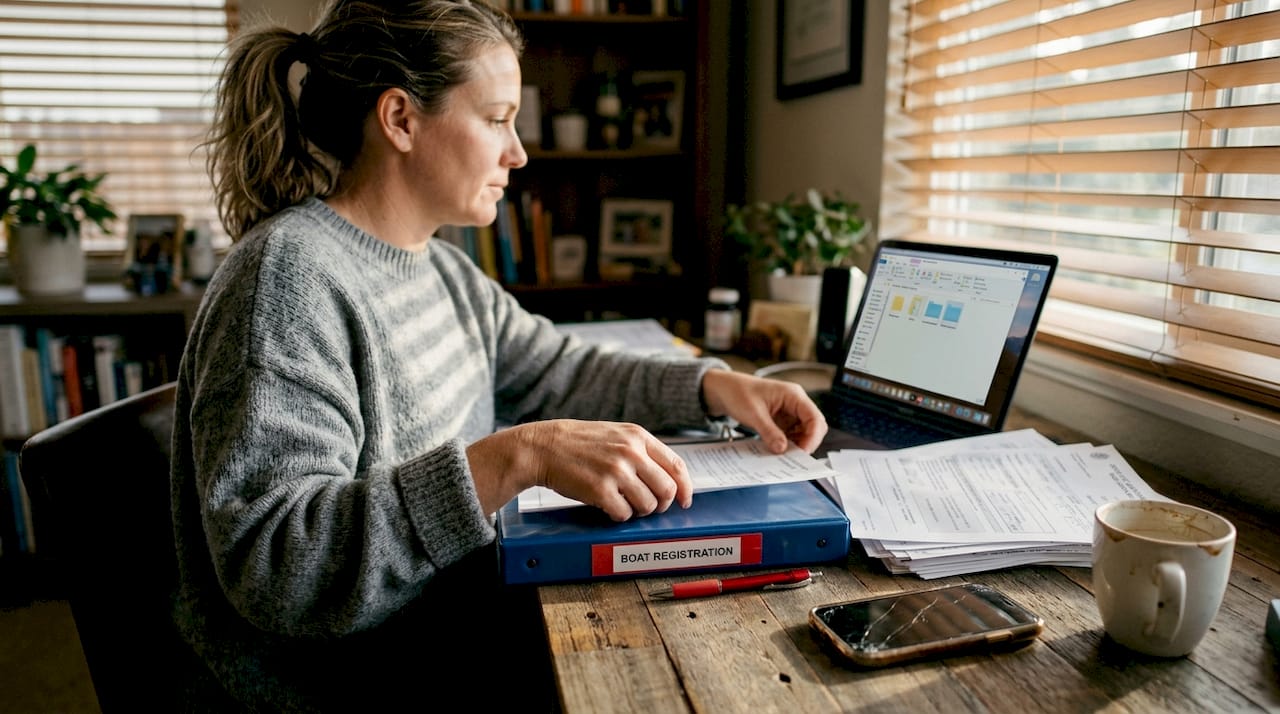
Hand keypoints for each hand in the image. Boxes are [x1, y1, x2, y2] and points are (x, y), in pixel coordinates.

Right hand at [466, 419, 691, 521]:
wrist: (543, 447)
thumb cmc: (578, 443)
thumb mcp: (615, 434)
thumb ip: (641, 450)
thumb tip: (667, 476)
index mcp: (638, 437)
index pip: (676, 466)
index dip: (685, 488)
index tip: (685, 501)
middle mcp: (631, 452)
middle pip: (667, 489)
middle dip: (661, 504)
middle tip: (649, 507)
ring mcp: (616, 471)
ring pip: (648, 504)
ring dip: (639, 511)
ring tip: (625, 505)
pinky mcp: (600, 490)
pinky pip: (624, 514)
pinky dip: (619, 515)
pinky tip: (608, 506)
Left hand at [700, 369, 827, 453]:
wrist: (724, 389)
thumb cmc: (738, 392)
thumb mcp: (753, 413)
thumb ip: (769, 432)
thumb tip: (782, 449)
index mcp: (793, 395)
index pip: (814, 417)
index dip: (813, 437)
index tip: (803, 452)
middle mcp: (795, 403)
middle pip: (814, 427)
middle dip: (807, 442)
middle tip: (795, 458)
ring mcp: (790, 413)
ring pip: (804, 433)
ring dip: (797, 446)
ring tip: (784, 456)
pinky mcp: (782, 421)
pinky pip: (791, 436)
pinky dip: (788, 445)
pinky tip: (779, 451)